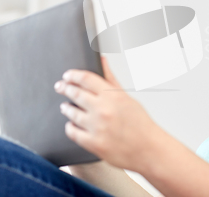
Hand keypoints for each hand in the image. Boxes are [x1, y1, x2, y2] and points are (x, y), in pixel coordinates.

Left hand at [54, 56, 161, 172]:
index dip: (73, 75)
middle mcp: (103, 110)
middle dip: (64, 88)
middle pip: (75, 93)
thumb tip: (102, 60)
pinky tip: (71, 124)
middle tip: (60, 87)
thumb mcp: (127, 98)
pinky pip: (72, 132)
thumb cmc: (140, 123)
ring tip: (65, 106)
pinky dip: (69, 126)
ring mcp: (96, 127)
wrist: (148, 149)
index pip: (85, 78)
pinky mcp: (93, 144)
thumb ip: (111, 79)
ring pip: (71, 113)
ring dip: (66, 108)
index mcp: (112, 96)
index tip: (67, 75)